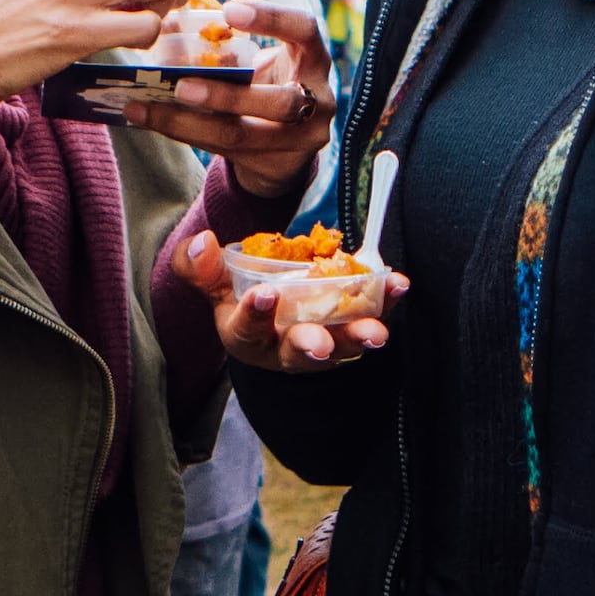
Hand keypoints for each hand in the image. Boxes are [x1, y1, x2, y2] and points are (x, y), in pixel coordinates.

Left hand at [123, 0, 339, 200]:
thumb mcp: (260, 63)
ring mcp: (301, 140)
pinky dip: (182, 132)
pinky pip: (222, 151)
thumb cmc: (265, 86)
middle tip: (181, 85)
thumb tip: (167, 23)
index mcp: (313, 59)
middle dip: (227, 96)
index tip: (229, 12)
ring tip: (148, 108)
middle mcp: (318, 101)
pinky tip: (148, 119)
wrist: (284, 148)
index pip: (305, 30)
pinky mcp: (275, 166)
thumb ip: (228, 47)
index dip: (272, 19)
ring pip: (243, 135)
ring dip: (191, 122)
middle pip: (280, 102)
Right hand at [172, 228, 402, 371]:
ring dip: (358, 336)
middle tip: (320, 342)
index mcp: (244, 336)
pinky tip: (397, 285)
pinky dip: (384, 304)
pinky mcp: (348, 328)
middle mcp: (283, 348)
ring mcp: (321, 342)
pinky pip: (367, 317)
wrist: (270, 298)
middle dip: (310, 347)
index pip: (246, 331)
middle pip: (298, 353)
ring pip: (341, 345)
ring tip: (375, 330)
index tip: (265, 295)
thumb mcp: (211, 278)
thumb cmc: (235, 291)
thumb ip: (198, 264)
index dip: (254, 316)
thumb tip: (204, 242)